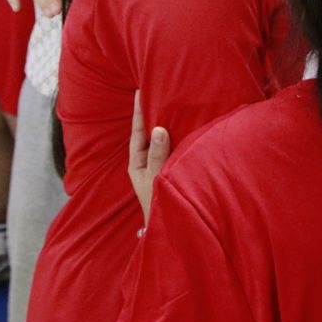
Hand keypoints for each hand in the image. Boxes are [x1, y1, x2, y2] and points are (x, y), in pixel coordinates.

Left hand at [129, 90, 169, 223]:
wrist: (170, 231)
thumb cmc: (159, 205)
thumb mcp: (156, 179)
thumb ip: (158, 155)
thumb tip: (158, 128)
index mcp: (137, 163)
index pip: (137, 131)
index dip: (139, 111)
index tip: (140, 90)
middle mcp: (146, 162)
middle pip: (148, 133)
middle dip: (151, 113)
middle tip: (154, 90)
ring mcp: (158, 166)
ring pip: (161, 139)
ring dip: (165, 122)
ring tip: (170, 103)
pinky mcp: (171, 170)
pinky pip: (172, 147)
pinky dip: (176, 135)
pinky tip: (184, 126)